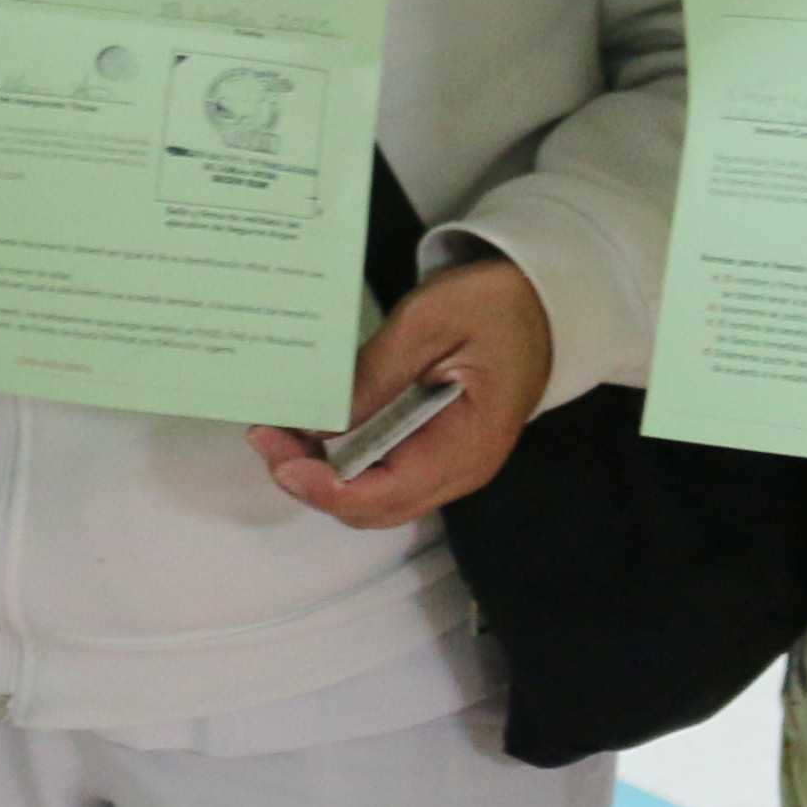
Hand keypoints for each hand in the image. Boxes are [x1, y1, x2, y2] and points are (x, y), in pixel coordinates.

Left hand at [249, 255, 549, 529]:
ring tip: (277, 430)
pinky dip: (341, 458)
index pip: (384, 495)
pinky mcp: (436, 449)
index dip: (324, 486)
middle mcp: (458, 471)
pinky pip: (382, 472)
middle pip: (371, 506)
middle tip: (264, 435)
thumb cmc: (493, 304)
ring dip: (321, 471)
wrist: (542, 300)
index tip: (280, 455)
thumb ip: (376, 374)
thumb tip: (319, 419)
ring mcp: (448, 464)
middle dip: (311, 481)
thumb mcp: (429, 322)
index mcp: (465, 447)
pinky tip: (312, 427)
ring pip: (372, 495)